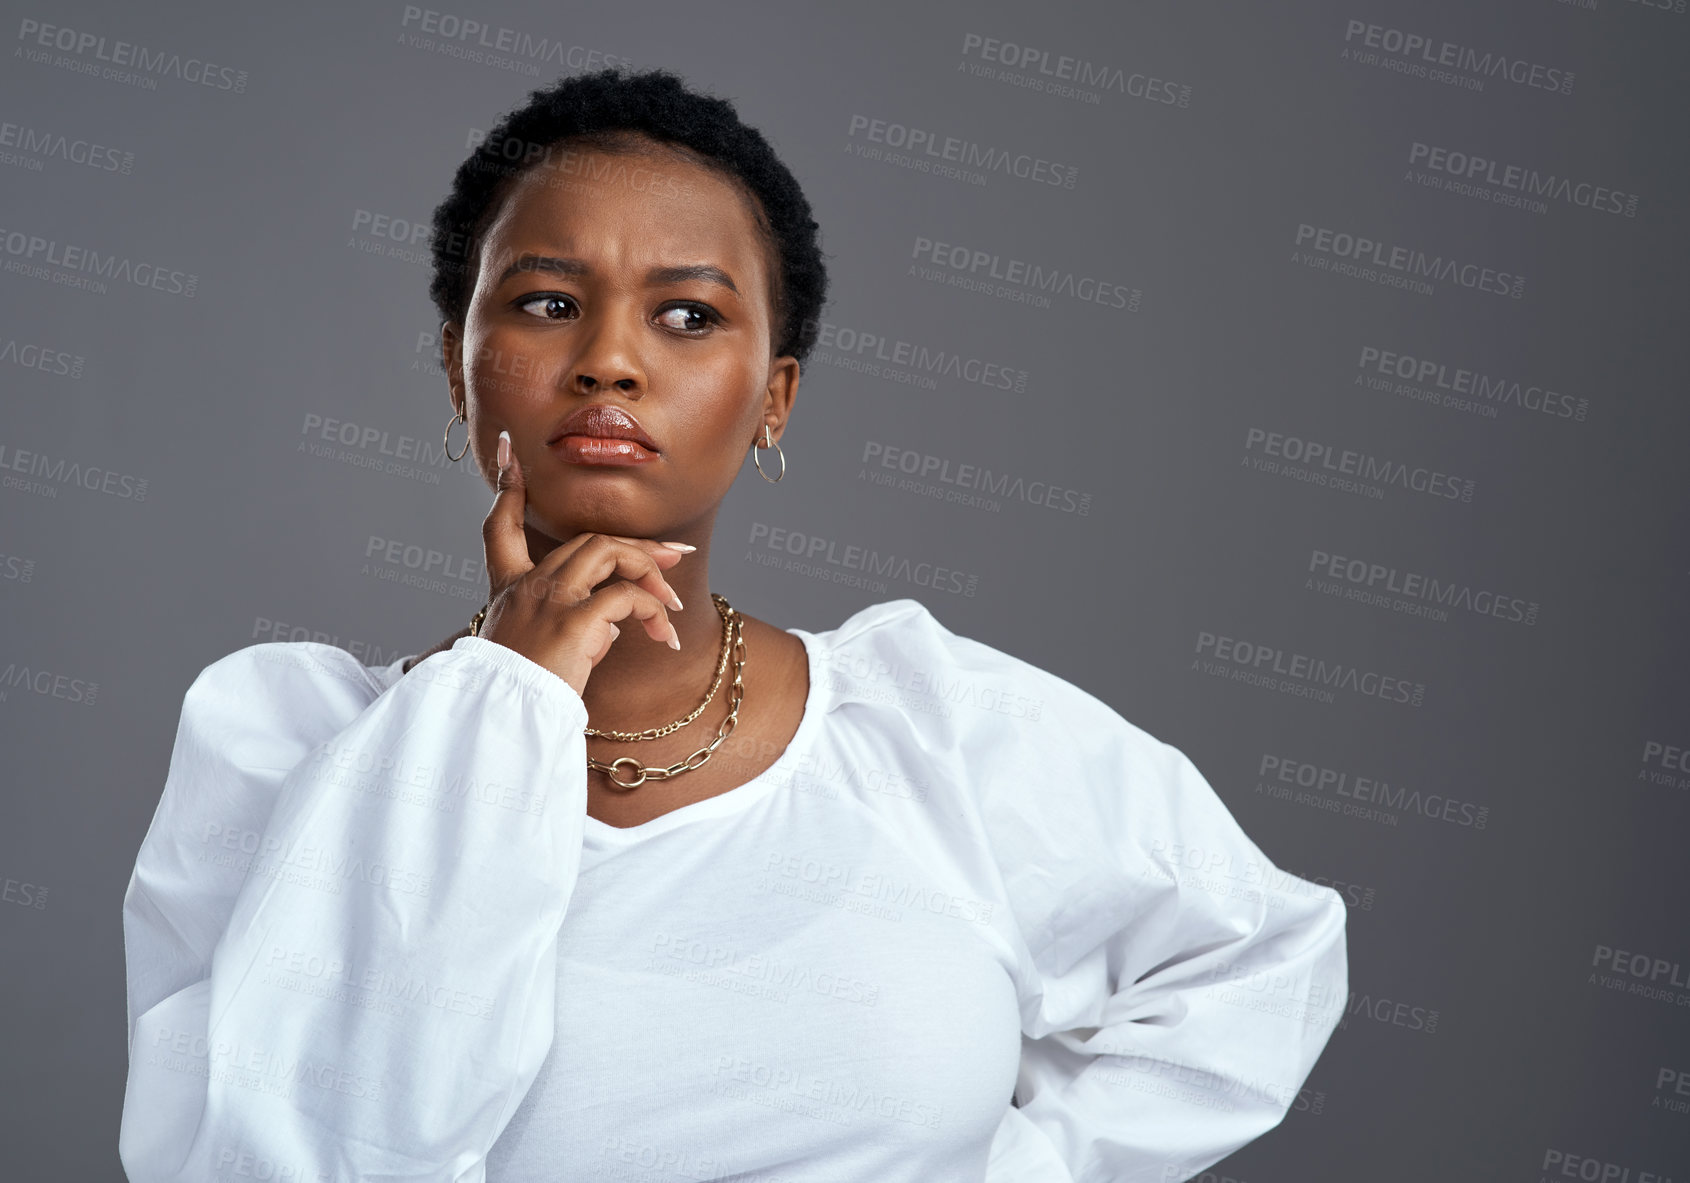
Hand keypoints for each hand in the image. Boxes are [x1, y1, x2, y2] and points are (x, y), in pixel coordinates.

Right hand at [477, 430, 688, 697]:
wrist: (502, 726)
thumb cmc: (521, 699)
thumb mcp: (539, 652)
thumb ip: (573, 626)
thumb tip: (615, 624)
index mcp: (506, 592)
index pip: (499, 524)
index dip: (506, 485)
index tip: (509, 450)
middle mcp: (524, 588)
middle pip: (586, 540)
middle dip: (636, 545)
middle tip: (676, 556)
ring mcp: (548, 601)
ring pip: (607, 552)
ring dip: (649, 570)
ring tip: (672, 602)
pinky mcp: (572, 622)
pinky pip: (625, 597)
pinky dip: (651, 610)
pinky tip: (661, 634)